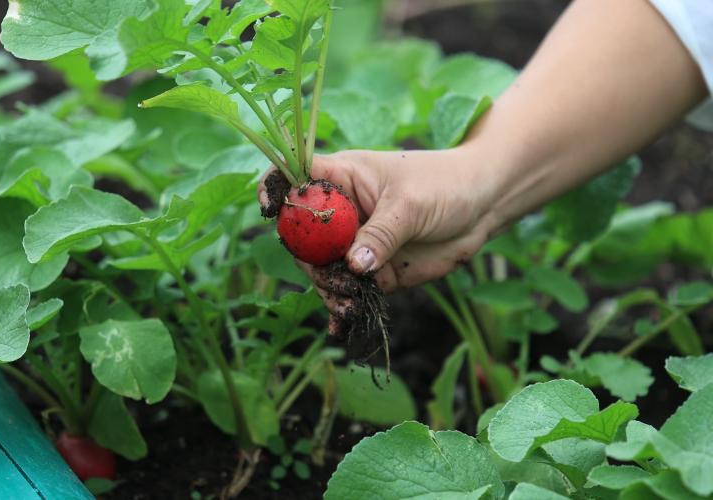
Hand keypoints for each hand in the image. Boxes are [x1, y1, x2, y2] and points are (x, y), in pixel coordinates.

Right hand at [258, 149, 499, 322]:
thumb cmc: (445, 185)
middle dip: (310, 261)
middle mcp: (340, 211)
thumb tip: (354, 266)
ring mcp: (354, 242)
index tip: (270, 211)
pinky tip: (343, 324)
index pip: (295, 177)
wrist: (483, 206)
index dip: (275, 190)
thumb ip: (381, 234)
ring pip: (322, 269)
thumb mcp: (411, 205)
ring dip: (329, 289)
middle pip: (302, 236)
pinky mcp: (373, 269)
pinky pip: (348, 290)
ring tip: (349, 306)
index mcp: (342, 178)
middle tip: (335, 278)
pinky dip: (343, 307)